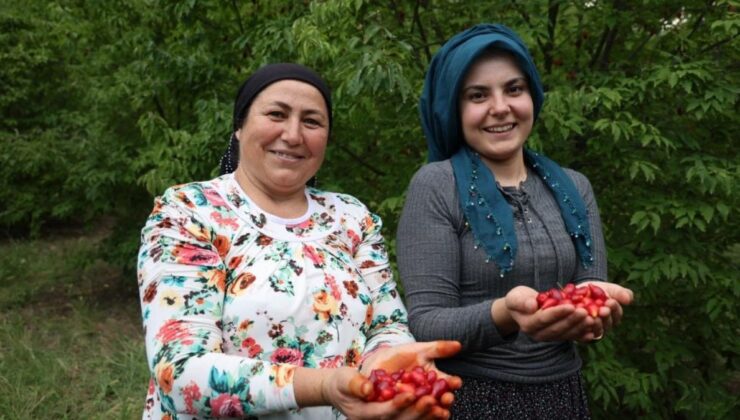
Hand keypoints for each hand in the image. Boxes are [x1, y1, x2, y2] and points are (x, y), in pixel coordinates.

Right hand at [322, 366, 452, 419]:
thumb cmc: (342, 383)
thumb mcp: (344, 380)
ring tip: (443, 405)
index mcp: (363, 414)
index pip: (382, 412)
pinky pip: (413, 419)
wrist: (341, 392)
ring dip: (428, 415)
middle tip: (433, 400)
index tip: (412, 394)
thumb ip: (355, 384)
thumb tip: (367, 388)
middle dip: (418, 411)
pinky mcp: (396, 418)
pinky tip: (443, 408)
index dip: (397, 404)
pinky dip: (428, 415)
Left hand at [358, 341, 462, 417]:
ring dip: (430, 409)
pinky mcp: (397, 409)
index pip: (447, 384)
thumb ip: (438, 348)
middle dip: (444, 400)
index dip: (452, 383)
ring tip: (432, 404)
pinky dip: (408, 412)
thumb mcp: (419, 350)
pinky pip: (403, 414)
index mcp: (434, 381)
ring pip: (423, 409)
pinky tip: (411, 409)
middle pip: (438, 400)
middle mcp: (427, 395)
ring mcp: (413, 403)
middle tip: (448, 398)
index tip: (456, 382)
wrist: (376, 363)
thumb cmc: (401, 356)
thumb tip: (459, 345)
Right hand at [503, 286, 597, 341]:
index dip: (558, 313)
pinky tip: (593, 330)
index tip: (570, 305)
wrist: (523, 308)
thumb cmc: (519, 299)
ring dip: (580, 327)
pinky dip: (582, 334)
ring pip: (567, 333)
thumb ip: (521, 301)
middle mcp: (539, 335)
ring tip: (592, 317)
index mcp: (528, 325)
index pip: (544, 319)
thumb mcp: (516, 296)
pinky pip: (571, 337)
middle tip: (586, 311)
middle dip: (572, 320)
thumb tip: (531, 306)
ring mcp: (550, 338)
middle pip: (558, 328)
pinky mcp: (559, 337)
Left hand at [579, 281, 633, 339]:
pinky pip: (583, 337)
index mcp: (614, 315)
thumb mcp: (608, 289)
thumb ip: (619, 293)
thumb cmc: (596, 291)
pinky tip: (583, 327)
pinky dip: (584, 334)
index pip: (617, 313)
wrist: (576, 294)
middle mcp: (604, 326)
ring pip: (597, 331)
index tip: (610, 301)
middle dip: (605, 317)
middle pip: (607, 324)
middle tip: (602, 310)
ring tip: (592, 317)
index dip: (614, 308)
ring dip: (596, 325)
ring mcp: (592, 331)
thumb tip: (628, 300)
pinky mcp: (580, 335)